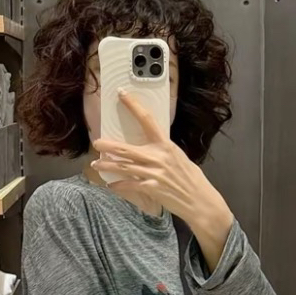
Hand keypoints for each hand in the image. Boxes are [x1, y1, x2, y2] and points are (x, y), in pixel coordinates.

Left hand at [93, 90, 233, 267]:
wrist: (199, 200)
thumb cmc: (190, 179)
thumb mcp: (178, 157)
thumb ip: (162, 150)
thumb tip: (150, 146)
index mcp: (165, 145)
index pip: (147, 119)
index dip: (133, 105)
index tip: (121, 94)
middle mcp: (158, 156)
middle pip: (127, 148)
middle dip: (109, 145)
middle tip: (97, 142)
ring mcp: (154, 173)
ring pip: (124, 167)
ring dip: (108, 165)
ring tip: (96, 164)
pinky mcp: (152, 189)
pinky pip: (130, 185)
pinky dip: (119, 185)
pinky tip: (111, 185)